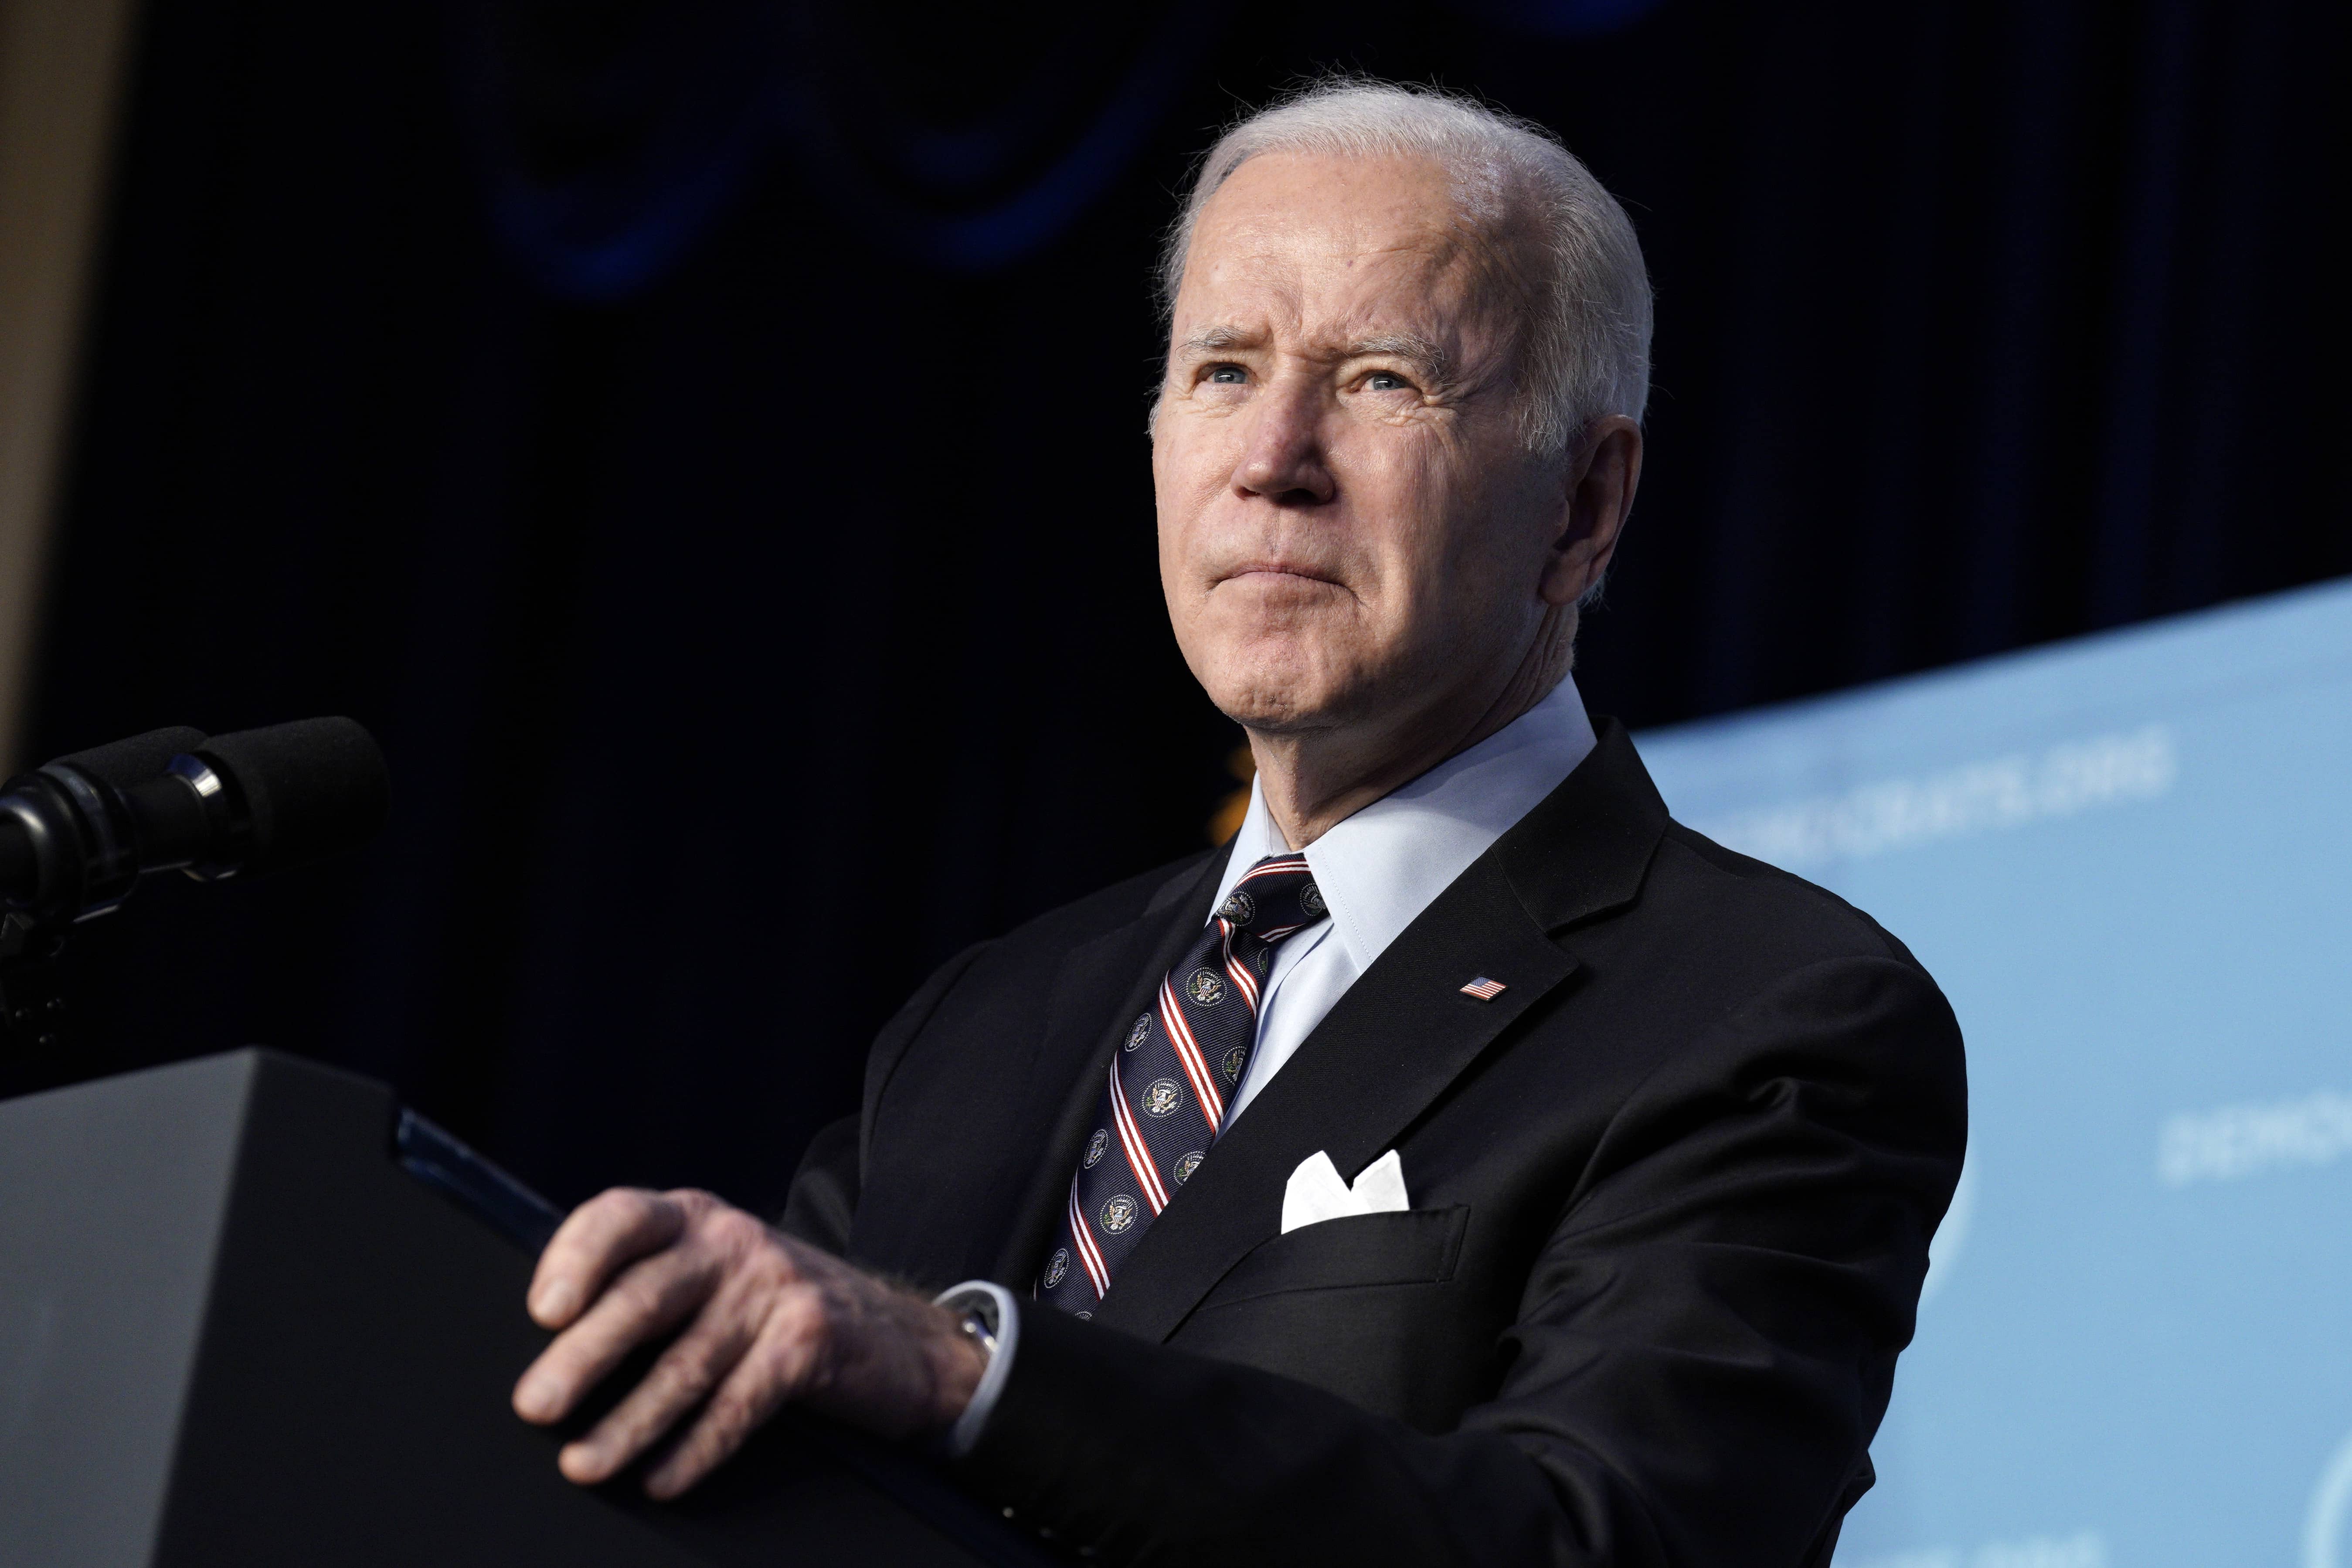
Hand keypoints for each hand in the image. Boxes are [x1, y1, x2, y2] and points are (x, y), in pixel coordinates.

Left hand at [510, 1187, 987, 1497]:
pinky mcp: (810, 1338)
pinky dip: (695, 1448)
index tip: (541, 1311)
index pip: (622, 1217)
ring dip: (628, 1422)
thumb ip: (645, 1288)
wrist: (897, 1338)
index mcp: (694, 1218)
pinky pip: (739, 1403)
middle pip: (645, 1296)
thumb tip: (547, 1351)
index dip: (576, 1256)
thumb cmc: (773, 1313)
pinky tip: (660, 1479)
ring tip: (582, 1463)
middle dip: (583, 1356)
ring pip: (686, 1363)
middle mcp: (732, 1241)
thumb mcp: (713, 1276)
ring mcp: (775, 1287)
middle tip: (534, 1406)